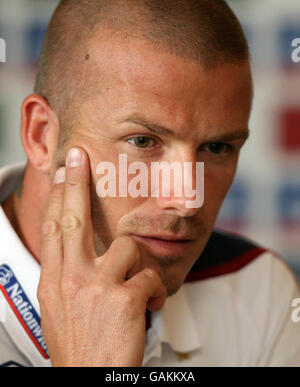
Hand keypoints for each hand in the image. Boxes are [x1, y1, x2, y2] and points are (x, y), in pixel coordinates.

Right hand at [38, 147, 166, 366]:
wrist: (91, 381)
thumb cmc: (80, 345)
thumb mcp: (60, 309)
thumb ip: (69, 278)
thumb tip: (79, 255)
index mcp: (54, 281)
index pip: (53, 229)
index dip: (56, 197)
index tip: (60, 172)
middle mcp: (71, 279)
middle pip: (72, 219)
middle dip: (74, 182)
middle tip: (76, 156)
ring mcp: (98, 287)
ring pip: (128, 247)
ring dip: (138, 266)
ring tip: (135, 290)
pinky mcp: (126, 297)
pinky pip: (150, 277)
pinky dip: (155, 291)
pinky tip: (148, 307)